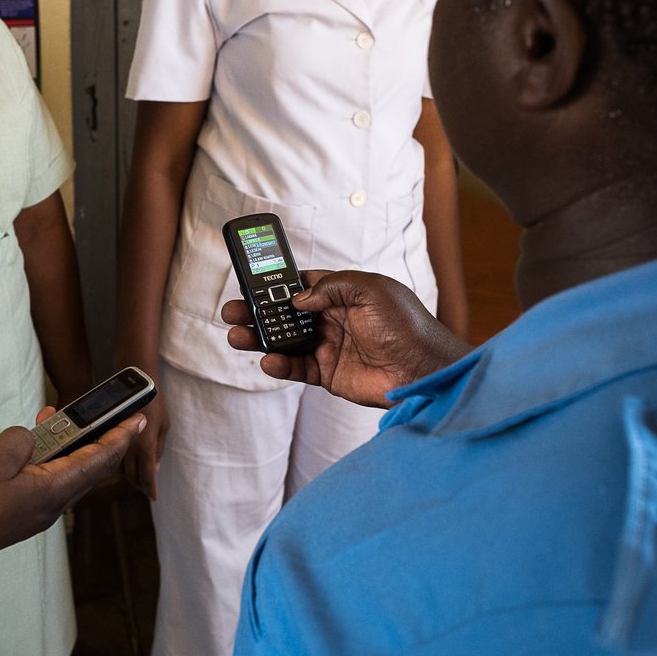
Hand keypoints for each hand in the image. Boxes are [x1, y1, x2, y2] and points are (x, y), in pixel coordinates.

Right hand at [0, 410, 144, 574]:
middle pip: (86, 469)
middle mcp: (49, 508)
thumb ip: (23, 439)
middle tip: (103, 414)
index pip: (99, 460)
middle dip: (95, 438)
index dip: (121, 438)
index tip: (138, 420)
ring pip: (61, 476)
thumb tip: (30, 441)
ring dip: (62, 447)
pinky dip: (41, 462)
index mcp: (52, 492)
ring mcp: (31, 516)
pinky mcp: (14, 518)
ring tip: (51, 418)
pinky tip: (24, 448)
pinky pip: (40, 484)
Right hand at [120, 392, 168, 501]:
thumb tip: (156, 469)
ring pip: (120, 470)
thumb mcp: (164, 427)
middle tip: (147, 488)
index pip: (147, 475)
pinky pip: (113, 459)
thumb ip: (159, 450)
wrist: (135, 384)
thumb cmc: (155, 403)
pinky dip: (121, 465)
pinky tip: (128, 462)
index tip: (153, 497)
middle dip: (140, 485)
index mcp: (145, 446)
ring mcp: (117, 442)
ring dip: (130, 476)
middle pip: (132, 477)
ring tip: (139, 477)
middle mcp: (129, 447)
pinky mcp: (109, 437)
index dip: (150, 488)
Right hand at [223, 270, 471, 406]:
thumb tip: (299, 298)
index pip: (302, 285)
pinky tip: (268, 360)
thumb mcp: (373, 289)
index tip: (252, 281)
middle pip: (286, 314)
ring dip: (260, 338)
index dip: (276, 284)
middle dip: (258, 312)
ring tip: (237, 335)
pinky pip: (296, 368)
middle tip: (232, 310)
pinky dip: (279, 365)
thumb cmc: (408, 325)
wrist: (424, 370)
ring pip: (285, 341)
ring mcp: (329, 347)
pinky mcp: (328, 374)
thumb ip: (333, 286)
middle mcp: (332, 319)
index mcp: (343, 294)